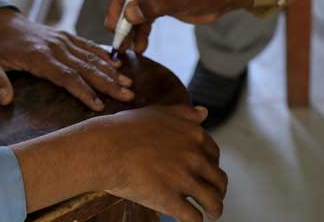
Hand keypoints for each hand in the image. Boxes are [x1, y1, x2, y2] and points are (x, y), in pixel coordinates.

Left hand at [0, 8, 132, 110]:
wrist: (2, 22)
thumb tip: (4, 100)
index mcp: (39, 56)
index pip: (66, 76)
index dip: (83, 91)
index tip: (98, 105)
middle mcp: (56, 47)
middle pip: (86, 67)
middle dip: (108, 83)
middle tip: (128, 96)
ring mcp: (63, 40)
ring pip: (91, 57)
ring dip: (111, 71)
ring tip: (129, 84)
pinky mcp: (67, 36)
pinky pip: (88, 45)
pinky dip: (105, 55)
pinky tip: (119, 65)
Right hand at [89, 105, 227, 220]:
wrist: (105, 148)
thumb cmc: (125, 129)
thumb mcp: (159, 112)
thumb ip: (184, 113)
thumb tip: (205, 112)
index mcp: (194, 134)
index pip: (214, 154)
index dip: (211, 165)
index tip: (206, 173)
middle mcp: (194, 156)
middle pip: (218, 179)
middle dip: (218, 189)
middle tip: (212, 196)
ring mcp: (184, 179)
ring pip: (213, 201)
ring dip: (214, 209)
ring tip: (211, 214)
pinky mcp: (171, 200)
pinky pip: (193, 218)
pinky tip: (190, 221)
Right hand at [104, 0, 254, 53]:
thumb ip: (155, 3)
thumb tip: (129, 14)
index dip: (116, 3)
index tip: (113, 23)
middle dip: (121, 19)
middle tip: (118, 40)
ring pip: (133, 10)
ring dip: (130, 29)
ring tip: (127, 48)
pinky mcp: (158, 1)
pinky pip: (144, 17)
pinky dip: (142, 31)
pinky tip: (140, 46)